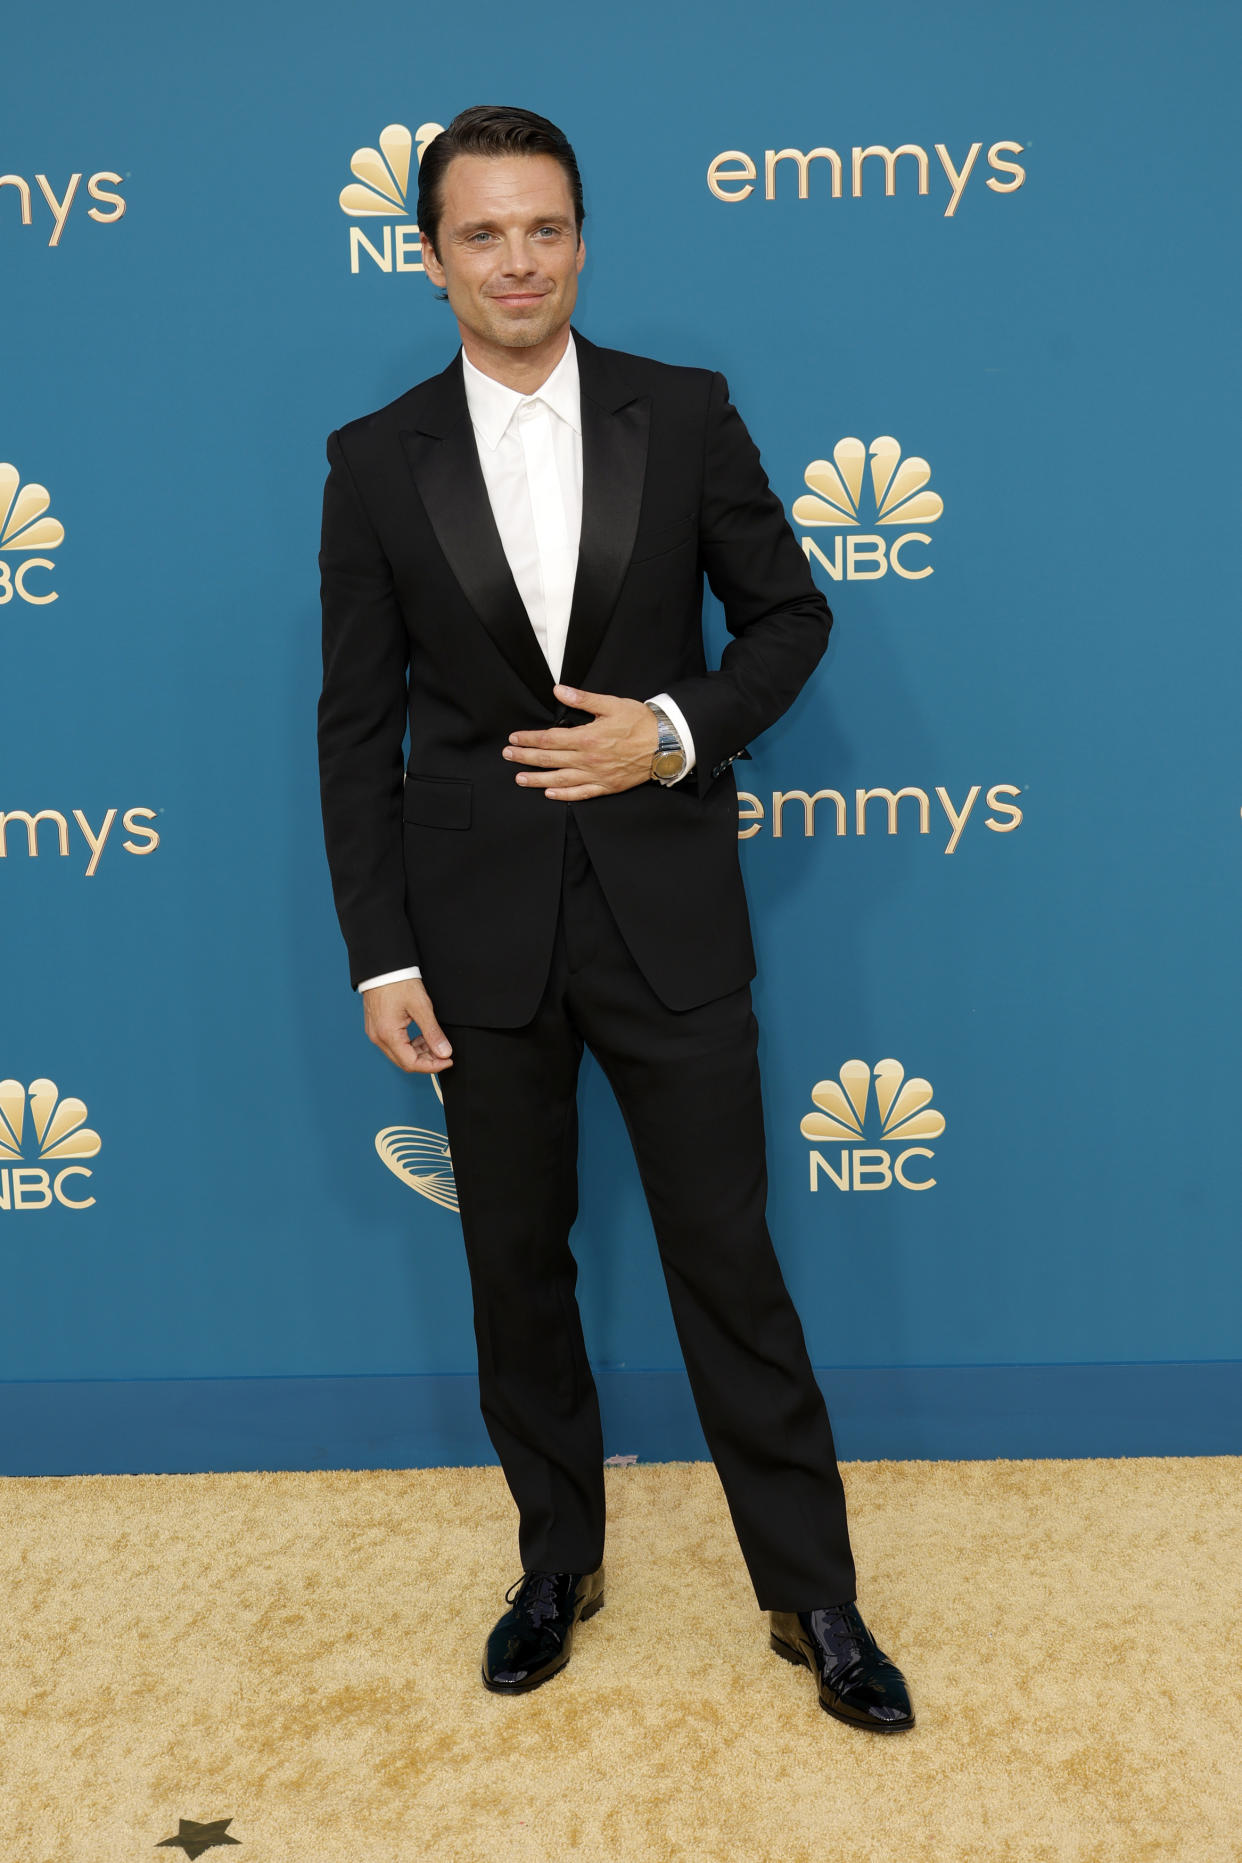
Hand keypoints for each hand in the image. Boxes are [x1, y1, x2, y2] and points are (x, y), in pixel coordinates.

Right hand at [362, 978, 452, 1074]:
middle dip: (427, 1061)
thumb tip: (444, 1052)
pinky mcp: (377, 1028)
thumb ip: (433, 1032)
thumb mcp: (421, 1007)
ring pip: (400, 1055)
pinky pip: (394, 1045)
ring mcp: (375, 1033)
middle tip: (444, 1053)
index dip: (432, 1066)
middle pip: (404, 1062)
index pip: (411, 1063)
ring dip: (419, 1053)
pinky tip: (421, 1037)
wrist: (382, 967)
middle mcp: (378, 1038)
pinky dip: (410, 1045)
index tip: (448, 1060)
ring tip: (434, 1043)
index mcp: (388, 1034)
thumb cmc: (399, 982)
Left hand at [503, 685, 658, 800]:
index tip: (514, 738)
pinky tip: (550, 793)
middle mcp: (588, 760)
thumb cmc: (640, 722)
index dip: (529, 739)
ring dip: (537, 779)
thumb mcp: (611, 704)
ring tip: (520, 779)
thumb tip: (558, 690)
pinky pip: (581, 793)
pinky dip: (564, 795)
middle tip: (508, 756)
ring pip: (560, 779)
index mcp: (587, 738)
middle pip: (549, 759)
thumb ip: (582, 699)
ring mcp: (597, 775)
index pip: (550, 739)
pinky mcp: (607, 786)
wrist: (666, 743)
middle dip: (526, 757)